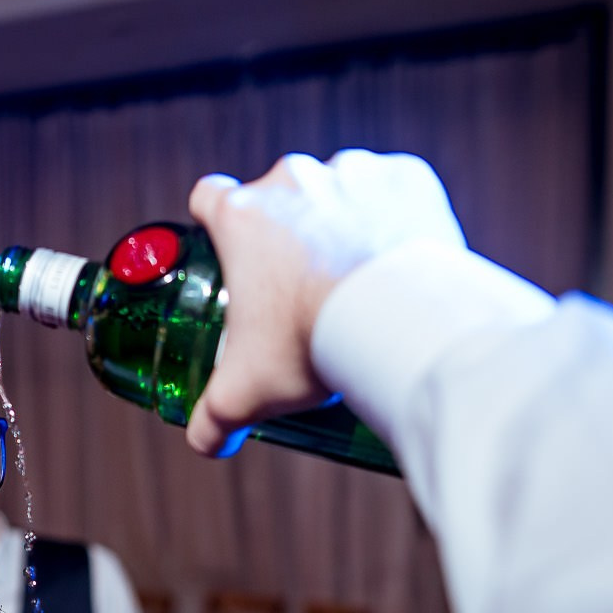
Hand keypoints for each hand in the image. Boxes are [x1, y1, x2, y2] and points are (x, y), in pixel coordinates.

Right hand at [184, 150, 464, 456]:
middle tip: (303, 286)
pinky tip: (398, 256)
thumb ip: (214, 417)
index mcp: (242, 216)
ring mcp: (353, 171)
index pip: (208, 197)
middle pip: (278, 196)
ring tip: (359, 277)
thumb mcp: (248, 391)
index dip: (212, 221)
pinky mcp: (407, 177)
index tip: (230, 249)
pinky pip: (393, 188)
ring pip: (338, 189)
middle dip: (287, 233)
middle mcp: (293, 180)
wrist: (401, 322)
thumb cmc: (315, 345)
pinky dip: (394, 214)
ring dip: (342, 221)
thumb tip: (205, 441)